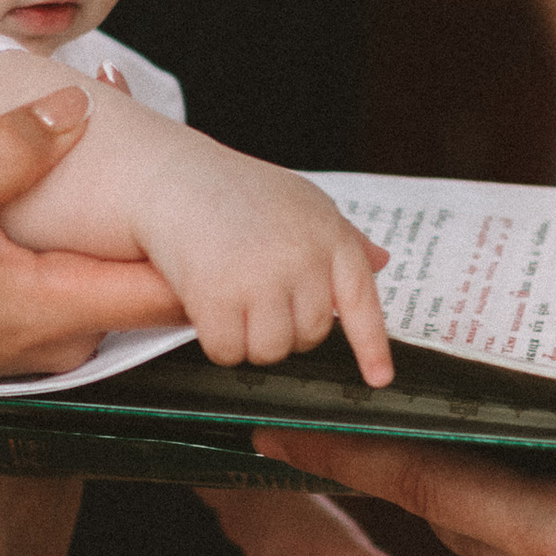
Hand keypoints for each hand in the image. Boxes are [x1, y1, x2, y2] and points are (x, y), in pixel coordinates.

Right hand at [0, 89, 179, 505]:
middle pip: (153, 276)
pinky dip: (88, 232)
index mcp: (55, 309)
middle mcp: (66, 333)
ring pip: (115, 271)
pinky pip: (83, 275)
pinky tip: (68, 176)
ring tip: (116, 141)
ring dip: (124, 218)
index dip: (214, 250)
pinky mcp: (26, 324)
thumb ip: (9, 153)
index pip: (174, 293)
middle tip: (170, 137)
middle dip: (166, 213)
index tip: (230, 195)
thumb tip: (79, 108)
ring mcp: (48, 335)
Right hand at [137, 135, 393, 383]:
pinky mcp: (217, 296)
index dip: (371, 346)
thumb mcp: (301, 202)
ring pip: (270, 351)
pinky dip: (216, 341)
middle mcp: (300, 257)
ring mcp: (260, 277)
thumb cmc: (237, 191)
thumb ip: (342, 236)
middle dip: (282, 327)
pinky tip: (207, 306)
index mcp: (327, 233)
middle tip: (255, 294)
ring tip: (232, 298)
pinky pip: (228, 351)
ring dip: (248, 338)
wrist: (174, 176)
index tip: (379, 379)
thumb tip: (381, 261)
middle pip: (310, 336)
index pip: (361, 299)